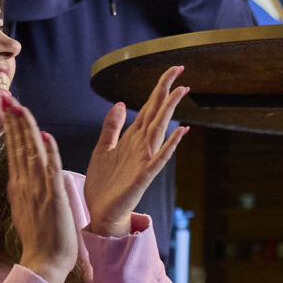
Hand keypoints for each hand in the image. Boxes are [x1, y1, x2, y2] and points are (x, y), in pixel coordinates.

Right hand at [0, 95, 78, 282]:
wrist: (44, 263)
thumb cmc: (40, 239)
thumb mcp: (29, 208)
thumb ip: (28, 188)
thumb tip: (27, 171)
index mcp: (20, 186)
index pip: (15, 150)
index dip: (12, 128)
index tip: (9, 108)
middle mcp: (24, 184)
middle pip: (18, 146)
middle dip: (13, 120)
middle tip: (6, 97)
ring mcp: (37, 190)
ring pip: (31, 152)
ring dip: (26, 128)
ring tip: (19, 106)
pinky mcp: (52, 197)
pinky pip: (50, 169)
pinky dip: (48, 152)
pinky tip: (45, 135)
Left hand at [83, 66, 189, 236]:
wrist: (101, 213)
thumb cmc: (103, 185)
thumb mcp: (102, 148)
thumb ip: (112, 127)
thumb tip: (122, 103)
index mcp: (131, 138)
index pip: (148, 107)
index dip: (159, 88)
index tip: (172, 70)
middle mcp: (141, 146)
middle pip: (157, 113)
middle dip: (167, 91)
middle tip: (181, 70)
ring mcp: (144, 160)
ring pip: (160, 130)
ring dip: (170, 110)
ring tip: (182, 91)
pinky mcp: (143, 176)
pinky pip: (159, 158)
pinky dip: (171, 144)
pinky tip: (181, 130)